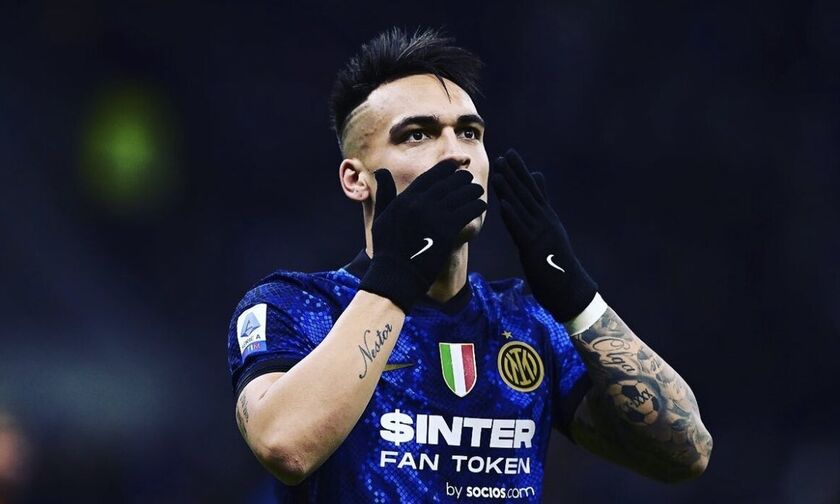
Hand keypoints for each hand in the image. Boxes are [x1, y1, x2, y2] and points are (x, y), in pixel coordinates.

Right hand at [360, 160, 486, 311]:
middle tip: (469, 181)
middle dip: (463, 178)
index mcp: (406, 198)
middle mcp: (420, 203)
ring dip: (473, 191)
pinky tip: (480, 206)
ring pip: (462, 193)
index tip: (460, 160)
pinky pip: (469, 210)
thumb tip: (381, 171)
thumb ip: (385, 192)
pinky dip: (477, 205)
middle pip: (450, 181)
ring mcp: (434, 216)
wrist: (396, 274)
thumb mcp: (381, 216)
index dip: (449, 164)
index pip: (432, 174)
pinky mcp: (447, 230)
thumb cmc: (387, 248)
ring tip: (476, 193)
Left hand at [491, 149, 596, 321]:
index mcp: (546, 219)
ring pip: (523, 209)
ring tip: (500, 173)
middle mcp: (545, 223)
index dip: (521, 172)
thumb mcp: (549, 236)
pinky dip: (513, 216)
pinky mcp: (534, 250)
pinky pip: (521, 230)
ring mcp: (540, 235)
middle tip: (505, 154)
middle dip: (516, 174)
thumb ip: (543, 215)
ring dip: (511, 191)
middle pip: (528, 195)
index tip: (511, 155)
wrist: (570, 290)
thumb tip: (541, 201)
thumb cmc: (557, 264)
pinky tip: (504, 204)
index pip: (532, 191)